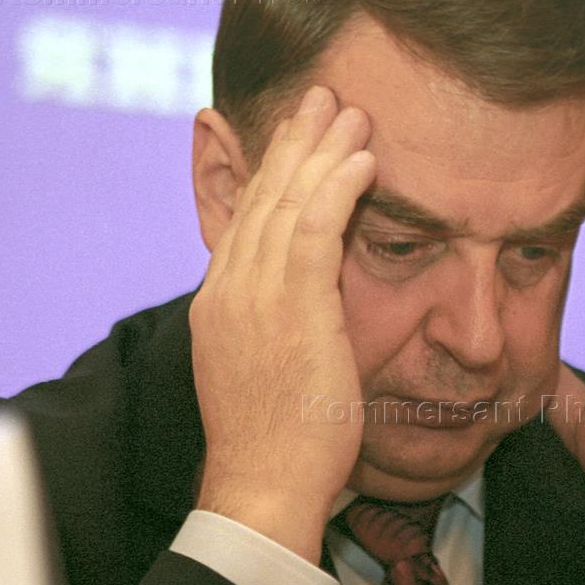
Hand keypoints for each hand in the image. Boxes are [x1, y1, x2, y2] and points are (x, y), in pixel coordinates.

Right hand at [189, 86, 376, 562]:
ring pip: (288, 204)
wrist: (262, 487)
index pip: (247, 220)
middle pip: (263, 198)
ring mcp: (255, 298)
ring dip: (322, 151)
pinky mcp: (291, 311)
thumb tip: (305, 308)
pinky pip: (316, 231)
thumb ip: (278, 326)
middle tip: (323, 97)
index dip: (273, 172)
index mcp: (222, 303)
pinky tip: (362, 158)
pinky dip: (338, 188)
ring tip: (350, 112)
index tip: (298, 138)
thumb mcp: (267, 371)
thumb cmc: (277, 443)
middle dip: (295, 143)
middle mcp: (230, 290)